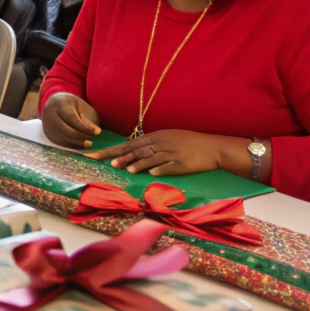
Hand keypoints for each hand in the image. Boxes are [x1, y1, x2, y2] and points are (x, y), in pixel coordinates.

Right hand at [41, 92, 102, 148]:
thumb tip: (97, 132)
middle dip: (81, 137)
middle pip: (66, 130)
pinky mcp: (47, 133)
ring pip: (62, 138)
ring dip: (76, 143)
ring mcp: (46, 125)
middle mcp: (50, 114)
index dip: (84, 127)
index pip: (72, 118)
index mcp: (59, 103)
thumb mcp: (81, 107)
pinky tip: (80, 145)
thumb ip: (87, 119)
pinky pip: (59, 142)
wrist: (55, 103)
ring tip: (88, 144)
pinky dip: (71, 146)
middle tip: (92, 142)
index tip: (97, 132)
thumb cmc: (71, 105)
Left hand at [87, 129, 228, 175]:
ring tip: (125, 169)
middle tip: (106, 162)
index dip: (113, 150)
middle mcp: (161, 143)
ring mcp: (172, 153)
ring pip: (152, 158)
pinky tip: (151, 173)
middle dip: (121, 156)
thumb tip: (132, 152)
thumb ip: (150, 145)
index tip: (97, 155)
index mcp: (156, 137)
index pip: (129, 144)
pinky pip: (169, 166)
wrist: (212, 147)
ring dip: (138, 163)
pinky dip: (160, 169)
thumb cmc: (188, 143)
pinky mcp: (182, 164)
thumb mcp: (167, 139)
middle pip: (137, 150)